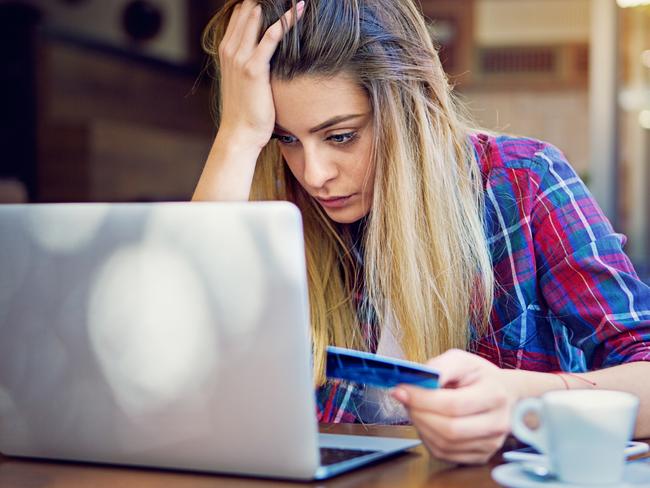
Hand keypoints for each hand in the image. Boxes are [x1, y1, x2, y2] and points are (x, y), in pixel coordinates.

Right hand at [217, 0, 304, 148]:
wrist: (240, 133)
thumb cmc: (246, 110)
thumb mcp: (243, 80)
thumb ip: (250, 62)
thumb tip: (266, 54)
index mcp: (226, 49)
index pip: (239, 13)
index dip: (254, 2)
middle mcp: (230, 49)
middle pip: (247, 9)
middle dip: (265, 0)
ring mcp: (240, 57)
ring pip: (257, 17)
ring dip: (276, 4)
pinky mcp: (254, 68)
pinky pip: (271, 36)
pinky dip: (286, 21)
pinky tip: (298, 9)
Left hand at [391, 349, 517, 463]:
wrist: (503, 394)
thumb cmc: (479, 376)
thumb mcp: (461, 360)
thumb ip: (439, 366)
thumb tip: (415, 381)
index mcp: (494, 395)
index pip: (453, 405)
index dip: (422, 399)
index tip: (402, 390)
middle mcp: (497, 424)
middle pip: (449, 429)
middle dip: (418, 413)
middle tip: (404, 399)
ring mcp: (490, 444)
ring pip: (444, 444)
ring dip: (420, 426)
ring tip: (415, 408)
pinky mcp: (479, 456)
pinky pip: (444, 454)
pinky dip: (427, 438)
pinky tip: (426, 421)